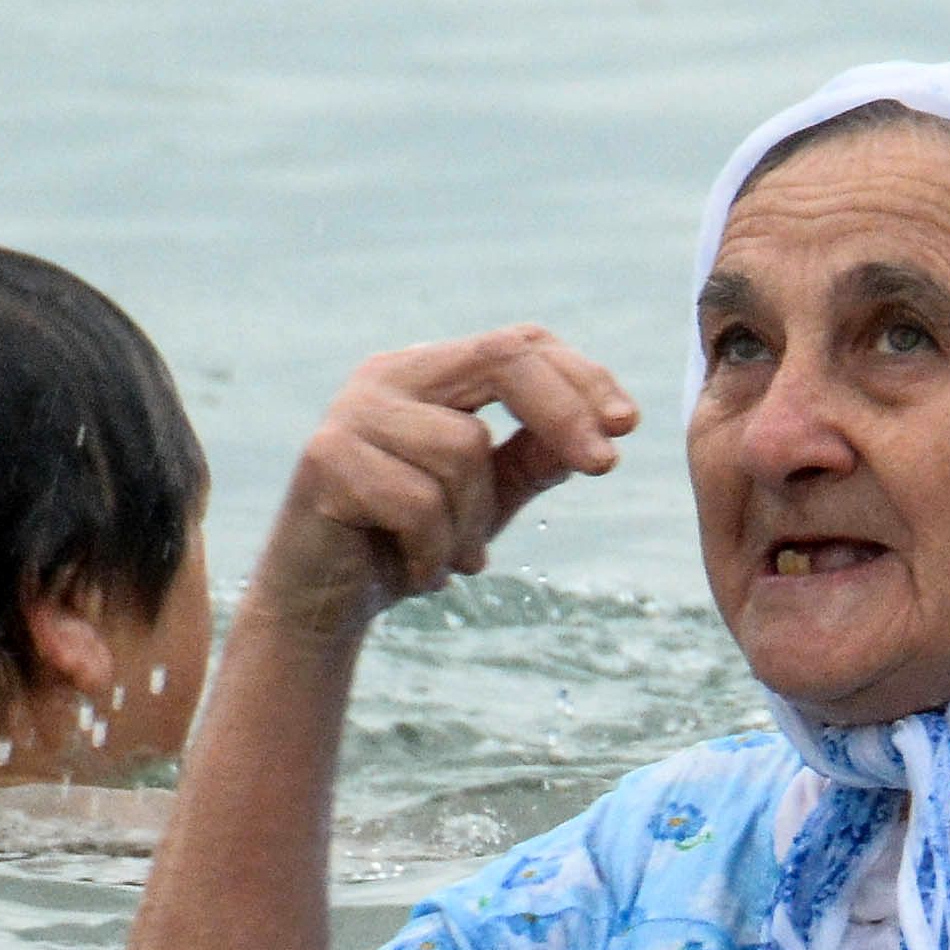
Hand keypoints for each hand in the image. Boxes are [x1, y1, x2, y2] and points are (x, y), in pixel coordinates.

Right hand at [249, 326, 634, 639]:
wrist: (321, 604)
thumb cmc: (407, 543)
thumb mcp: (488, 500)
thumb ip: (535, 459)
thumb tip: (603, 426)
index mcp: (428, 373)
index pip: (518, 345)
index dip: (582, 377)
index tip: (629, 425)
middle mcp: (387, 376)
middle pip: (501, 361)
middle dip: (563, 414)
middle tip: (604, 465)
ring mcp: (352, 413)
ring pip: (464, 449)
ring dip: (474, 523)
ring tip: (452, 556)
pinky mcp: (326, 459)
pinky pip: (420, 503)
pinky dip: (434, 552)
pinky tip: (419, 573)